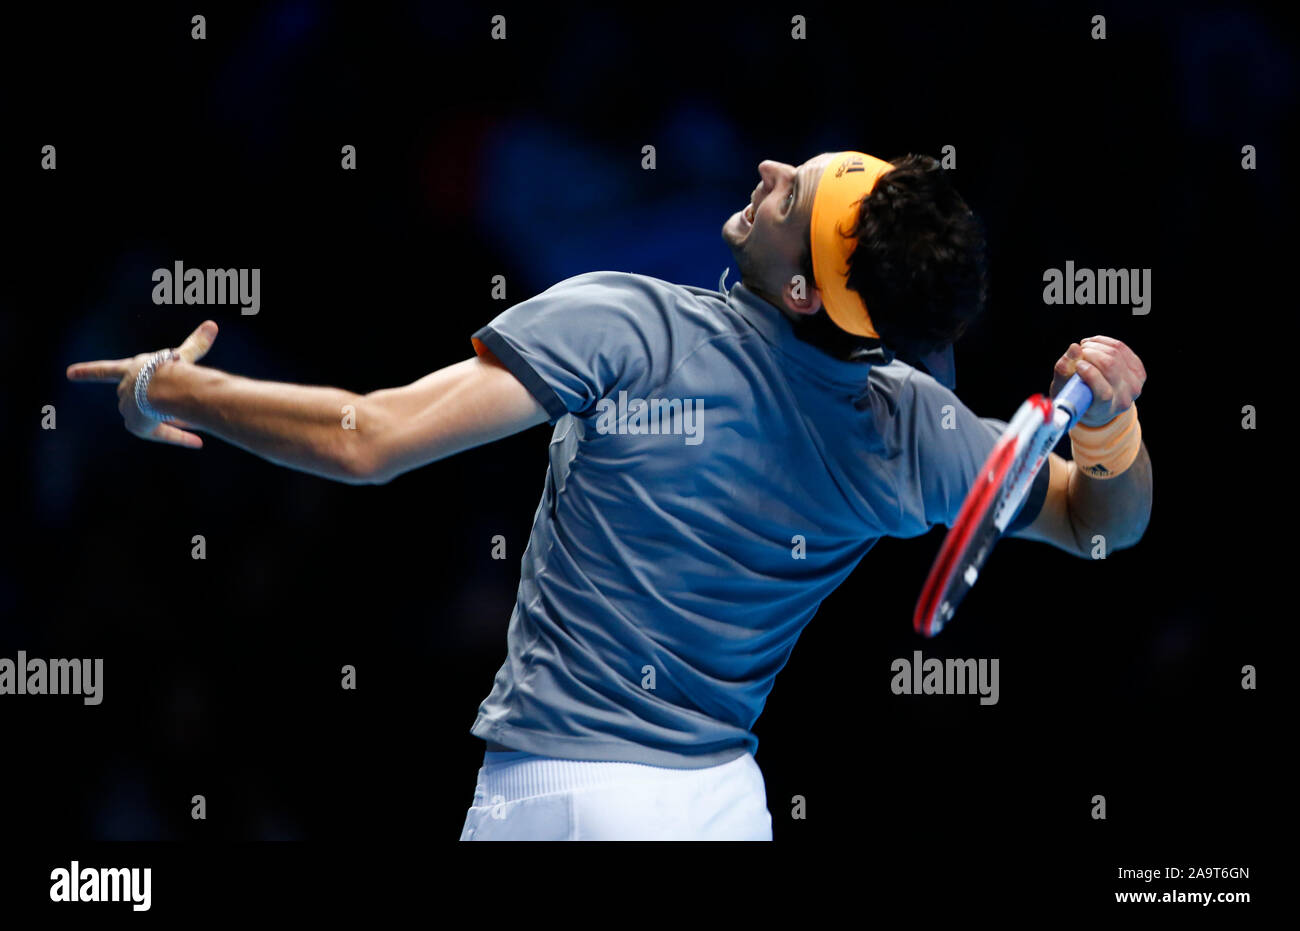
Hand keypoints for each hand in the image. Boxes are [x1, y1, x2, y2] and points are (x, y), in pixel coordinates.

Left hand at [67, 320, 218, 447]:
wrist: (164, 387)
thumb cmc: (171, 368)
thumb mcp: (185, 355)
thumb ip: (196, 343)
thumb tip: (213, 325)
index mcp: (131, 369)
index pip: (105, 370)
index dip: (87, 371)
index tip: (69, 373)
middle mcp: (124, 388)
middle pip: (137, 396)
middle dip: (152, 400)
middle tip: (173, 401)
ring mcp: (127, 407)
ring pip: (150, 415)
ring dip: (167, 416)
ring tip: (189, 414)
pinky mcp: (135, 425)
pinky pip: (158, 432)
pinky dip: (176, 436)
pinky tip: (194, 439)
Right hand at [1050, 335, 1145, 427]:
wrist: (1095, 402)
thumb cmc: (1075, 395)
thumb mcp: (1063, 389)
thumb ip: (1064, 370)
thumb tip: (1074, 347)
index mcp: (1104, 410)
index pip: (1104, 393)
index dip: (1091, 375)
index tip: (1078, 365)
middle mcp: (1123, 399)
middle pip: (1110, 366)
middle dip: (1090, 353)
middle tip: (1078, 353)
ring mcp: (1135, 385)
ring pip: (1116, 353)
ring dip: (1096, 345)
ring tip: (1083, 348)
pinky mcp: (1138, 371)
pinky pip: (1121, 348)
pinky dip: (1104, 342)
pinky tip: (1093, 344)